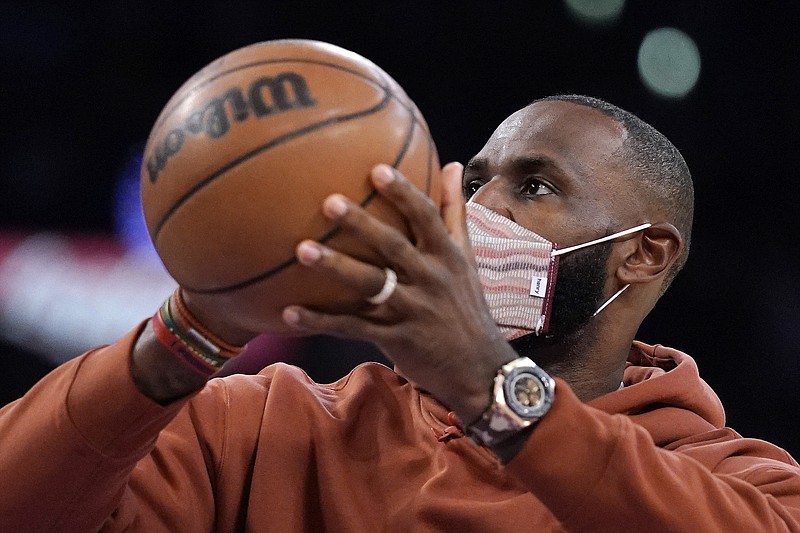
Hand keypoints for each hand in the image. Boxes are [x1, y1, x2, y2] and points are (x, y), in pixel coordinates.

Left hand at [281, 162, 518, 423]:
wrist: (479, 369)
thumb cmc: (466, 305)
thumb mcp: (466, 257)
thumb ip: (454, 211)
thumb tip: (452, 163)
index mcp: (447, 256)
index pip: (427, 217)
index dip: (403, 193)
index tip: (377, 170)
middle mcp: (431, 279)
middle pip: (394, 246)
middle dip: (362, 224)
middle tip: (329, 202)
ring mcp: (413, 310)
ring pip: (372, 285)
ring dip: (337, 267)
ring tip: (302, 250)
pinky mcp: (397, 340)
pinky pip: (354, 328)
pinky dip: (322, 321)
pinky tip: (290, 312)